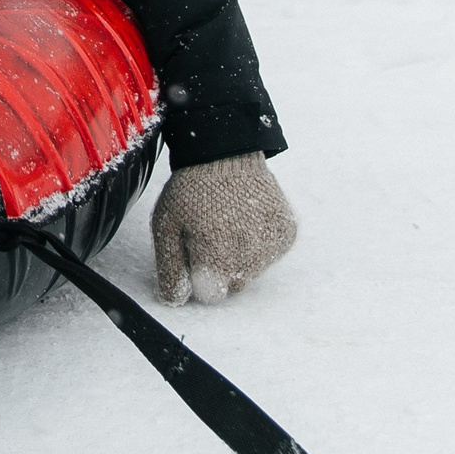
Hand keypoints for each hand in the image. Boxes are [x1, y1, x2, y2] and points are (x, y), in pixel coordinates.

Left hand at [151, 151, 297, 305]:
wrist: (226, 152)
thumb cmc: (191, 190)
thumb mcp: (166, 226)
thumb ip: (170, 269)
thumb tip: (176, 301)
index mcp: (218, 257)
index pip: (212, 295)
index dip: (199, 276)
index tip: (194, 253)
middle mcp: (250, 256)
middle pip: (234, 286)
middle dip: (220, 267)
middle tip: (210, 234)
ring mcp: (273, 244)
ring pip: (253, 271)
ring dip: (240, 255)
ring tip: (228, 222)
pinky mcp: (287, 233)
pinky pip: (271, 253)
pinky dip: (259, 242)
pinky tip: (247, 219)